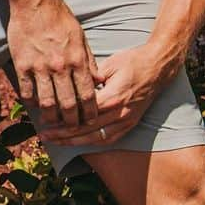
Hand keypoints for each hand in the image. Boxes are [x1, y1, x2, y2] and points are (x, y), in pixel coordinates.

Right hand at [7, 0, 101, 133]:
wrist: (36, 5)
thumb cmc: (62, 20)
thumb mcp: (82, 38)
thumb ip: (89, 61)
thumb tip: (98, 80)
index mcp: (78, 60)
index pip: (88, 93)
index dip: (90, 110)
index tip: (91, 120)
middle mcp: (60, 66)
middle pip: (68, 103)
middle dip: (73, 120)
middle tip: (73, 128)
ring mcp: (40, 67)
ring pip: (47, 102)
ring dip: (51, 117)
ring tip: (54, 124)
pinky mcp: (22, 66)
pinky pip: (27, 92)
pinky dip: (32, 102)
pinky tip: (35, 108)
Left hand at [41, 43, 170, 147]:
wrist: (159, 66)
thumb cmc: (134, 60)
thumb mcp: (111, 63)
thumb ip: (91, 77)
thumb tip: (71, 87)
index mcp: (114, 96)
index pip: (83, 113)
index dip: (64, 118)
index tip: (48, 118)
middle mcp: (121, 112)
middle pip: (87, 128)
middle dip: (64, 133)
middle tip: (45, 134)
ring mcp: (127, 119)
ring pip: (97, 138)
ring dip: (75, 142)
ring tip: (57, 142)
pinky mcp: (131, 122)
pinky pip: (110, 138)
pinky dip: (92, 143)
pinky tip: (79, 143)